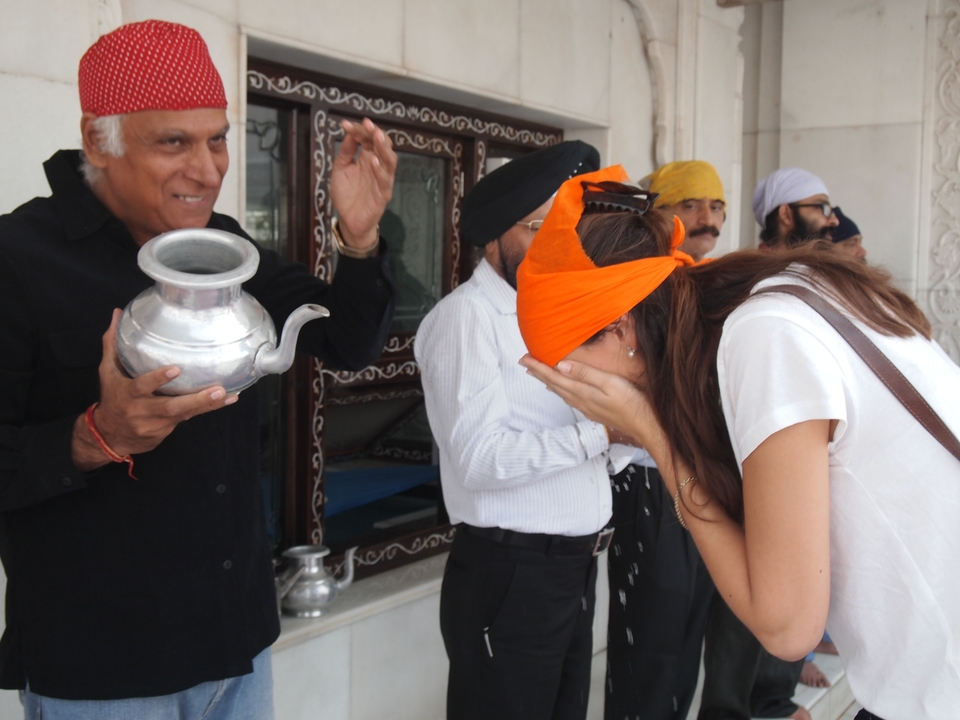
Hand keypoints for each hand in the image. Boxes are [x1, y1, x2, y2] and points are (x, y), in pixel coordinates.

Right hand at [71, 310, 238, 469]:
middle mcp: (142, 411)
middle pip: (169, 407)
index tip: (175, 370)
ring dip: (207, 405)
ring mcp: (156, 423)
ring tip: (226, 394)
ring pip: (184, 414)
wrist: (111, 435)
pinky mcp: (167, 429)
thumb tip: (118, 313)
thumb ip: (113, 344)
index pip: (141, 387)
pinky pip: (189, 418)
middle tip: (217, 389)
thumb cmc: (113, 397)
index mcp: (127, 394)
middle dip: (195, 400)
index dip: (157, 380)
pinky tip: (228, 399)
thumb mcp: (108, 371)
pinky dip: (208, 408)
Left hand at [330, 118, 396, 249]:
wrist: (348, 219)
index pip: (367, 139)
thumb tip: (350, 133)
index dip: (358, 130)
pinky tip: (374, 161)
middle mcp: (377, 166)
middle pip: (382, 145)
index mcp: (367, 158)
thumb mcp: (340, 169)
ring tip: (376, 136)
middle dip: (375, 133)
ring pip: (390, 160)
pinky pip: (385, 181)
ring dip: (384, 147)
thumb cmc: (346, 194)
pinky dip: (380, 170)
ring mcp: (382, 180)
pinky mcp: (383, 194)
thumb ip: (346, 152)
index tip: (345, 124)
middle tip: (367, 124)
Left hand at [519, 354, 660, 450]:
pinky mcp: (594, 410)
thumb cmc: (632, 403)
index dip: (539, 367)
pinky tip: (562, 389)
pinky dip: (561, 390)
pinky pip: (571, 398)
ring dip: (548, 381)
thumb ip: (585, 373)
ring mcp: (587, 407)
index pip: (555, 377)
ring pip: (561, 392)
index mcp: (582, 392)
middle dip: (539, 373)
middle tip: (524, 363)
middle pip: (554, 384)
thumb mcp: (609, 383)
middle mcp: (581, 401)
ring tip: (538, 373)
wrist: (646, 426)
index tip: (524, 359)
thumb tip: (561, 366)